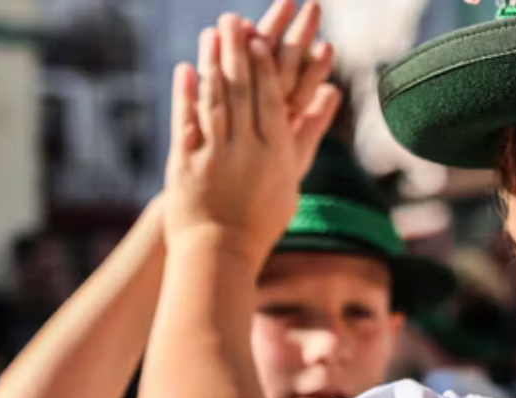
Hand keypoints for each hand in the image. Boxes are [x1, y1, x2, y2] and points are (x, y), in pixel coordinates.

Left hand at [163, 8, 340, 269]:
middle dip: (237, 52)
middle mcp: (247, 151)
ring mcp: (215, 157)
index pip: (270, 100)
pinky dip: (186, 95)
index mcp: (275, 154)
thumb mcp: (291, 177)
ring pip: (215, 102)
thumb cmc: (260, 219)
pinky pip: (187, 123)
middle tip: (233, 19)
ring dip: (212, 64)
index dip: (263, 66)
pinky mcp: (186, 165)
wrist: (220, 255)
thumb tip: (331, 94)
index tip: (259, 37)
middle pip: (242, 92)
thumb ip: (308, 132)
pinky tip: (185, 70)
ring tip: (210, 33)